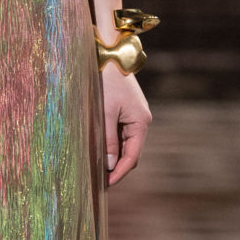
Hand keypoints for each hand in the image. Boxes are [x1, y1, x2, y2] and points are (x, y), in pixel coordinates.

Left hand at [103, 65, 150, 185]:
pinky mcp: (128, 111)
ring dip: (114, 155)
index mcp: (141, 122)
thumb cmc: (107, 83)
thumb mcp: (105, 113)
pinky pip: (122, 133)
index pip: (133, 156)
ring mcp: (136, 116)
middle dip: (117, 166)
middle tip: (100, 179)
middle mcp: (142, 121)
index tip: (107, 183)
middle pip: (131, 152)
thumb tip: (109, 165)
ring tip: (98, 166)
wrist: (110, 56)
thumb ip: (108, 140)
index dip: (120, 172)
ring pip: (126, 144)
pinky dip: (113, 143)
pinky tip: (101, 149)